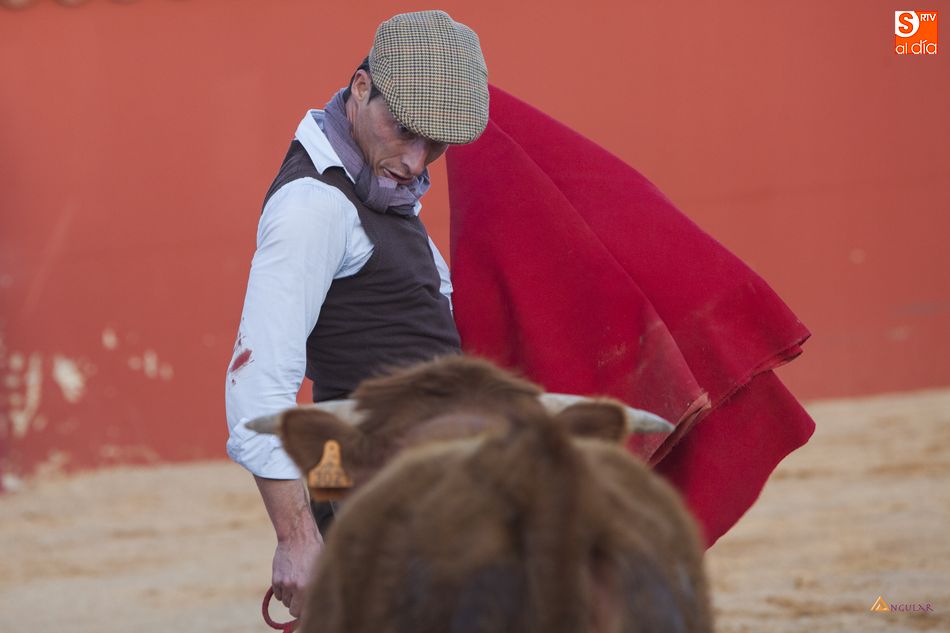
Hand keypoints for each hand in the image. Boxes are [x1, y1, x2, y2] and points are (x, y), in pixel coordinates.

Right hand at [254, 475, 324, 618]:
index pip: (306, 612)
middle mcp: (298, 587)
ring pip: (285, 601)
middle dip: (297, 606)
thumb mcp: (320, 569)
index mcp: (312, 586)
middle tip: (300, 597)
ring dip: (290, 596)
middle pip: (294, 610)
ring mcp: (286, 584)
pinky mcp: (276, 579)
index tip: (308, 612)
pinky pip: (278, 593)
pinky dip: (282, 589)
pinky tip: (288, 576)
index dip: (306, 613)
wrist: (297, 535)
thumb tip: (318, 602)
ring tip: (296, 580)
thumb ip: (317, 586)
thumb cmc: (314, 550)